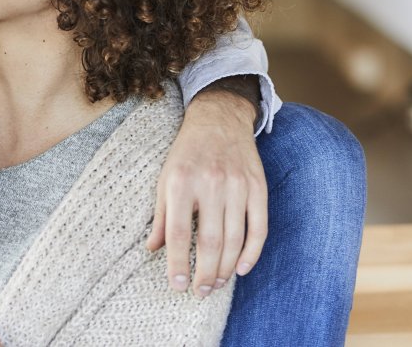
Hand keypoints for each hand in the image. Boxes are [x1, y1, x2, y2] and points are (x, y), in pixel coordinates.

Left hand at [146, 90, 266, 296]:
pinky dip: (252, 252)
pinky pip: (259, 227)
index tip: (176, 285)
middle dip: (205, 273)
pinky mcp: (257, 187)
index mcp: (181, 182)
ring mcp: (237, 186)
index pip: (179, 233)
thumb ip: (161, 215)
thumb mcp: (165, 178)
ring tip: (217, 284)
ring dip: (227, 268)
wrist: (219, 119)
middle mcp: (210, 184)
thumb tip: (153, 250)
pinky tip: (242, 268)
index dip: (177, 263)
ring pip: (235, 239)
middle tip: (200, 292)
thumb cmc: (187, 153)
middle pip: (210, 242)